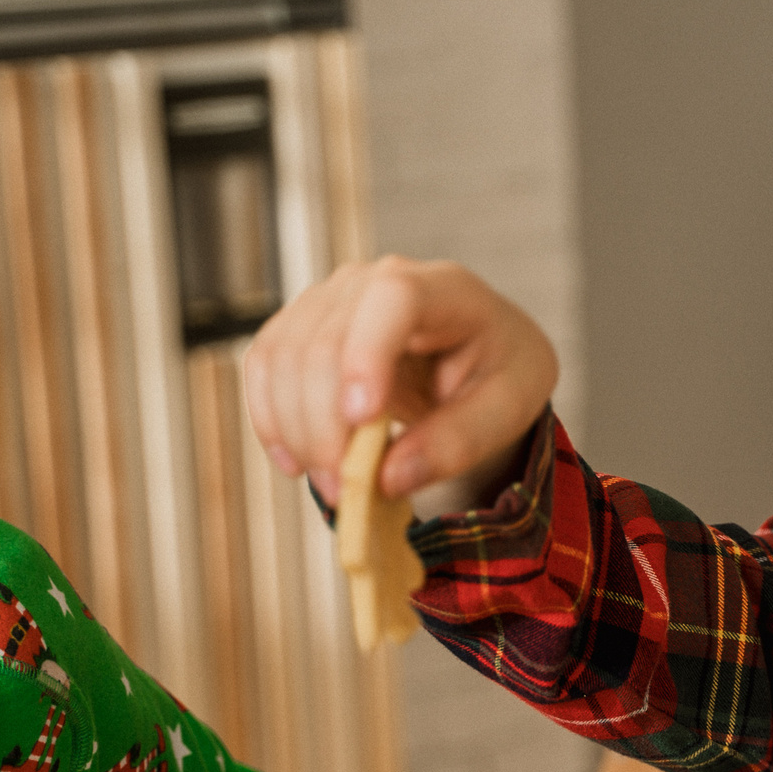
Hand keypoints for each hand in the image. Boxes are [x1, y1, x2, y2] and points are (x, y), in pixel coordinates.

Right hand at [241, 258, 558, 507]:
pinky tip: (296, 462)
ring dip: (296, 430)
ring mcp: (330, 299)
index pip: (393, 299)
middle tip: (346, 490)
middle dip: (326, 425)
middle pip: (325, 340)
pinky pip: (264, 366)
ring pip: (284, 356)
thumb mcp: (507, 410)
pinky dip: (271, 419)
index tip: (362, 419)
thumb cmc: (500, 373)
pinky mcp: (301, 327)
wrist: (478, 356)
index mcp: (444, 289)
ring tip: (332, 486)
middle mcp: (375, 281)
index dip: (367, 355)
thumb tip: (387, 479)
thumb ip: (457, 442)